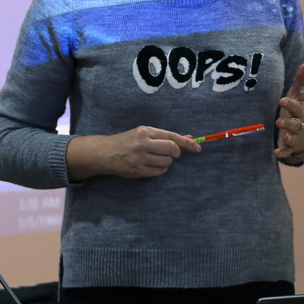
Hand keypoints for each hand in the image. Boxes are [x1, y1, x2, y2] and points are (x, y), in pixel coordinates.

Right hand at [67, 126, 200, 179]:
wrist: (106, 152)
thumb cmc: (127, 141)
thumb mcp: (143, 133)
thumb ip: (164, 136)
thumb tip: (188, 138)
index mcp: (145, 131)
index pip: (171, 136)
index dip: (187, 143)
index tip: (197, 148)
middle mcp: (143, 144)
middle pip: (172, 149)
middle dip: (176, 153)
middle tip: (172, 154)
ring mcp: (140, 158)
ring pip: (167, 162)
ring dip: (166, 161)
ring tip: (155, 159)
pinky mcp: (138, 170)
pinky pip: (160, 172)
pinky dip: (160, 169)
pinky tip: (152, 166)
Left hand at [275, 63, 303, 159]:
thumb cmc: (296, 110)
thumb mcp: (298, 96)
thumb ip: (301, 81)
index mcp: (298, 111)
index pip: (295, 107)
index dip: (289, 104)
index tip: (282, 100)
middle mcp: (298, 124)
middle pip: (294, 124)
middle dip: (288, 123)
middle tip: (280, 121)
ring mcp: (294, 136)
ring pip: (292, 138)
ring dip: (288, 138)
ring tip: (283, 137)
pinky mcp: (289, 146)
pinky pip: (286, 151)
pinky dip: (282, 152)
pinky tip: (276, 153)